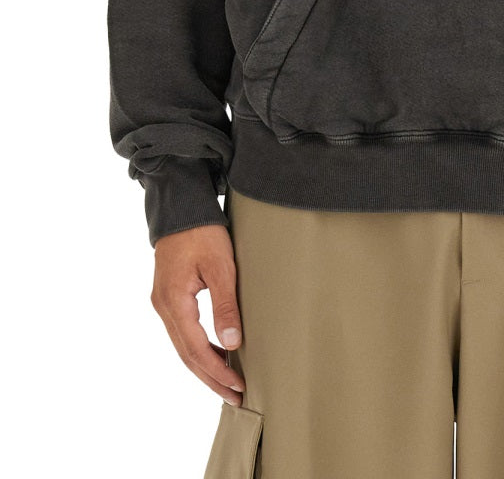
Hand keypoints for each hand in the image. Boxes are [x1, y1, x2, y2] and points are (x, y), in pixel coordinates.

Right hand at [150, 224, 246, 404]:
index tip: (237, 386)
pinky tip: (216, 354)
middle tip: (235, 397)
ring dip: (205, 366)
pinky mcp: (170, 297)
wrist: (182, 208)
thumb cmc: (202, 232)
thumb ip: (225, 305)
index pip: (195, 349)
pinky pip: (183, 332)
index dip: (216, 371)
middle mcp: (164, 307)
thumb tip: (231, 343)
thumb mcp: (220, 266)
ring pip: (183, 346)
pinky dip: (199, 349)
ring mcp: (164, 303)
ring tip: (228, 384)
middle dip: (211, 378)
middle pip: (186, 355)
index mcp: (174, 302)